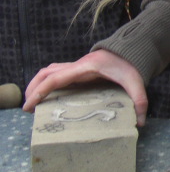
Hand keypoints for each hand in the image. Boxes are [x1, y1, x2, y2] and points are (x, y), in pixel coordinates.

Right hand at [23, 49, 148, 124]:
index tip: (28, 106)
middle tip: (28, 108)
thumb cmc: (132, 64)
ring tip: (34, 102)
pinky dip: (49, 83)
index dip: (38, 92)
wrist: (134, 48)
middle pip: (46, 73)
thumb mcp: (136, 82)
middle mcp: (78, 65)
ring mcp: (78, 66)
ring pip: (50, 71)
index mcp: (85, 68)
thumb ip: (139, 101)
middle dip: (33, 89)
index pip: (54, 78)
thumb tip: (139, 123)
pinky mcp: (81, 69)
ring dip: (38, 84)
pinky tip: (50, 96)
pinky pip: (59, 74)